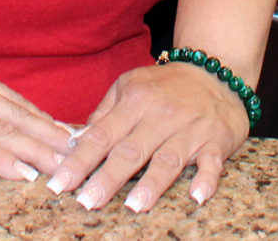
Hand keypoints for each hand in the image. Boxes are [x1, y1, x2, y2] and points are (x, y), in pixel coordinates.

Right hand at [0, 53, 71, 182]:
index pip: (11, 98)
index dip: (40, 117)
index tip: (65, 132)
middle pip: (16, 113)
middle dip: (50, 134)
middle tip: (80, 150)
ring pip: (5, 129)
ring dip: (38, 150)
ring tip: (63, 165)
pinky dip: (4, 160)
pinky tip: (23, 173)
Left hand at [49, 62, 250, 212]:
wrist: (217, 71)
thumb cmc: (166, 86)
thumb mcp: (130, 85)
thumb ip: (104, 113)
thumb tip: (75, 141)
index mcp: (135, 100)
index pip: (102, 134)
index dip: (79, 160)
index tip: (60, 184)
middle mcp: (161, 114)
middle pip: (130, 150)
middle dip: (107, 178)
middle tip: (87, 201)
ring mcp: (190, 128)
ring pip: (167, 159)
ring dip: (151, 183)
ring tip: (133, 206)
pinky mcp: (216, 140)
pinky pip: (212, 162)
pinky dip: (207, 179)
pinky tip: (197, 196)